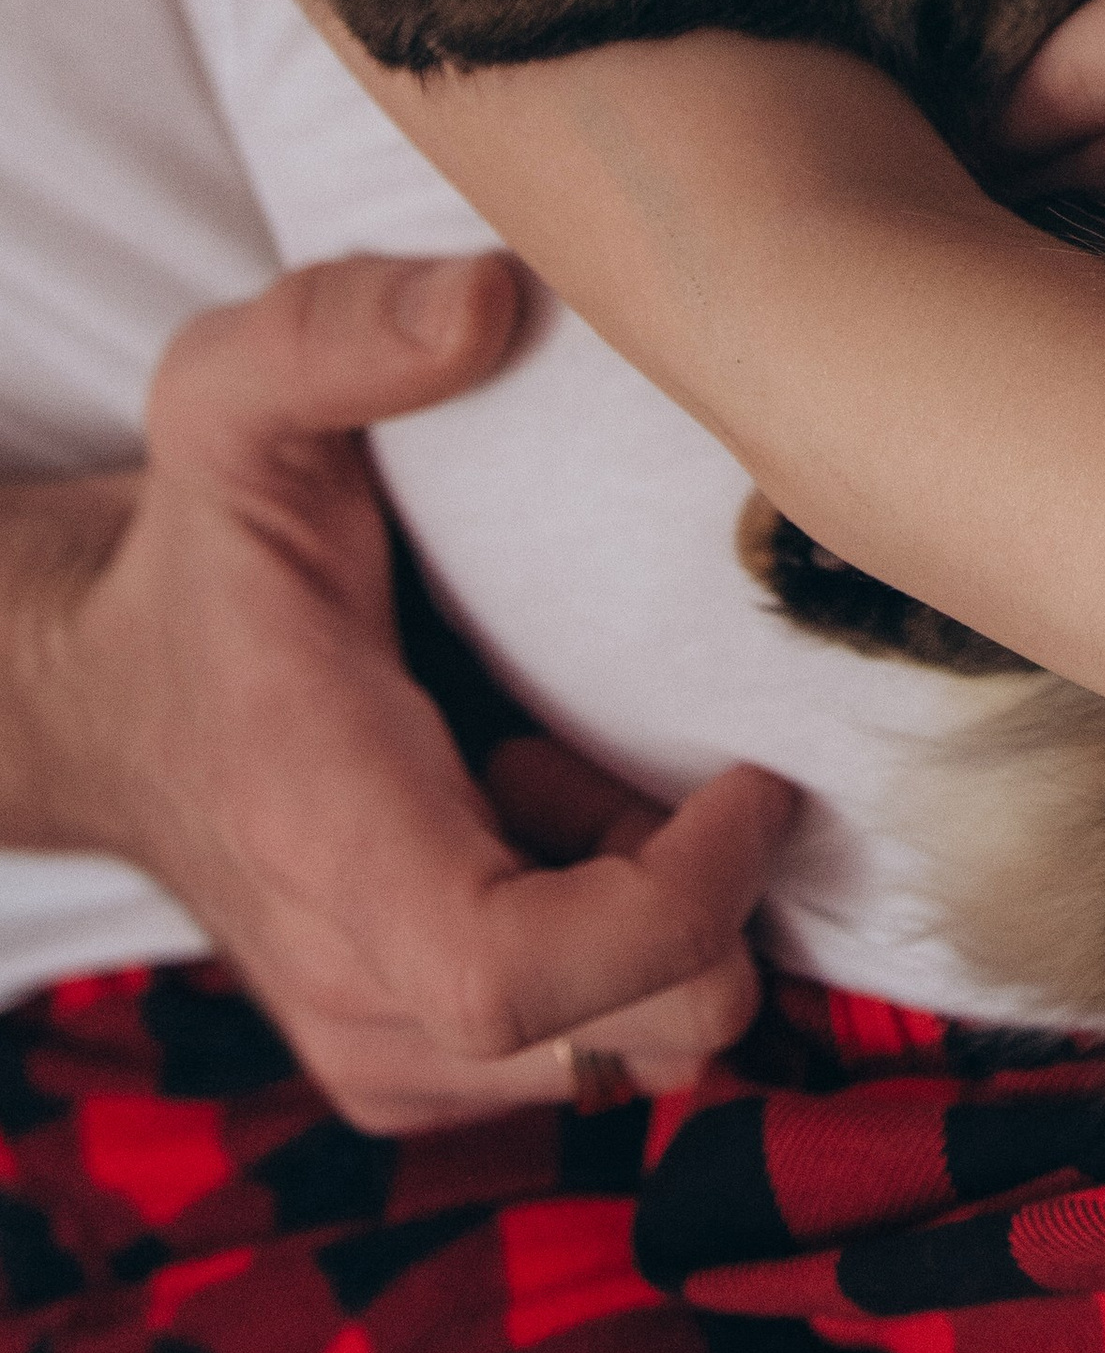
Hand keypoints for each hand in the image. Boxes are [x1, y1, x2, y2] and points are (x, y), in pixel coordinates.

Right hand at [32, 253, 795, 1133]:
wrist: (103, 695)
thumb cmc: (195, 550)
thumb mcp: (234, 399)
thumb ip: (340, 326)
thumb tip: (487, 296)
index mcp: (331, 839)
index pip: (518, 974)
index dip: (678, 903)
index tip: (753, 778)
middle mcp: (355, 985)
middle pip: (632, 1036)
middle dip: (706, 897)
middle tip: (653, 746)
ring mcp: (385, 1044)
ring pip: (629, 1048)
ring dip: (656, 913)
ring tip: (572, 760)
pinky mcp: (414, 1056)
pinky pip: (588, 1046)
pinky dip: (617, 942)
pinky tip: (546, 803)